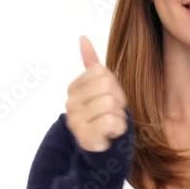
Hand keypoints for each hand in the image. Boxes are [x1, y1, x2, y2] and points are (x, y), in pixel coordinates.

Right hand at [65, 36, 128, 152]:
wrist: (101, 150)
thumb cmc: (103, 116)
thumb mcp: (100, 88)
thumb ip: (91, 65)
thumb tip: (82, 38)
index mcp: (74, 88)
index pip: (102, 72)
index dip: (113, 86)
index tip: (109, 100)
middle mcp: (70, 103)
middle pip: (107, 86)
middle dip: (117, 100)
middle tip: (111, 113)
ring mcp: (75, 120)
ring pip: (110, 103)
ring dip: (119, 115)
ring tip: (110, 124)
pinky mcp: (85, 137)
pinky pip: (112, 121)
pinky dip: (118, 128)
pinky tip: (110, 134)